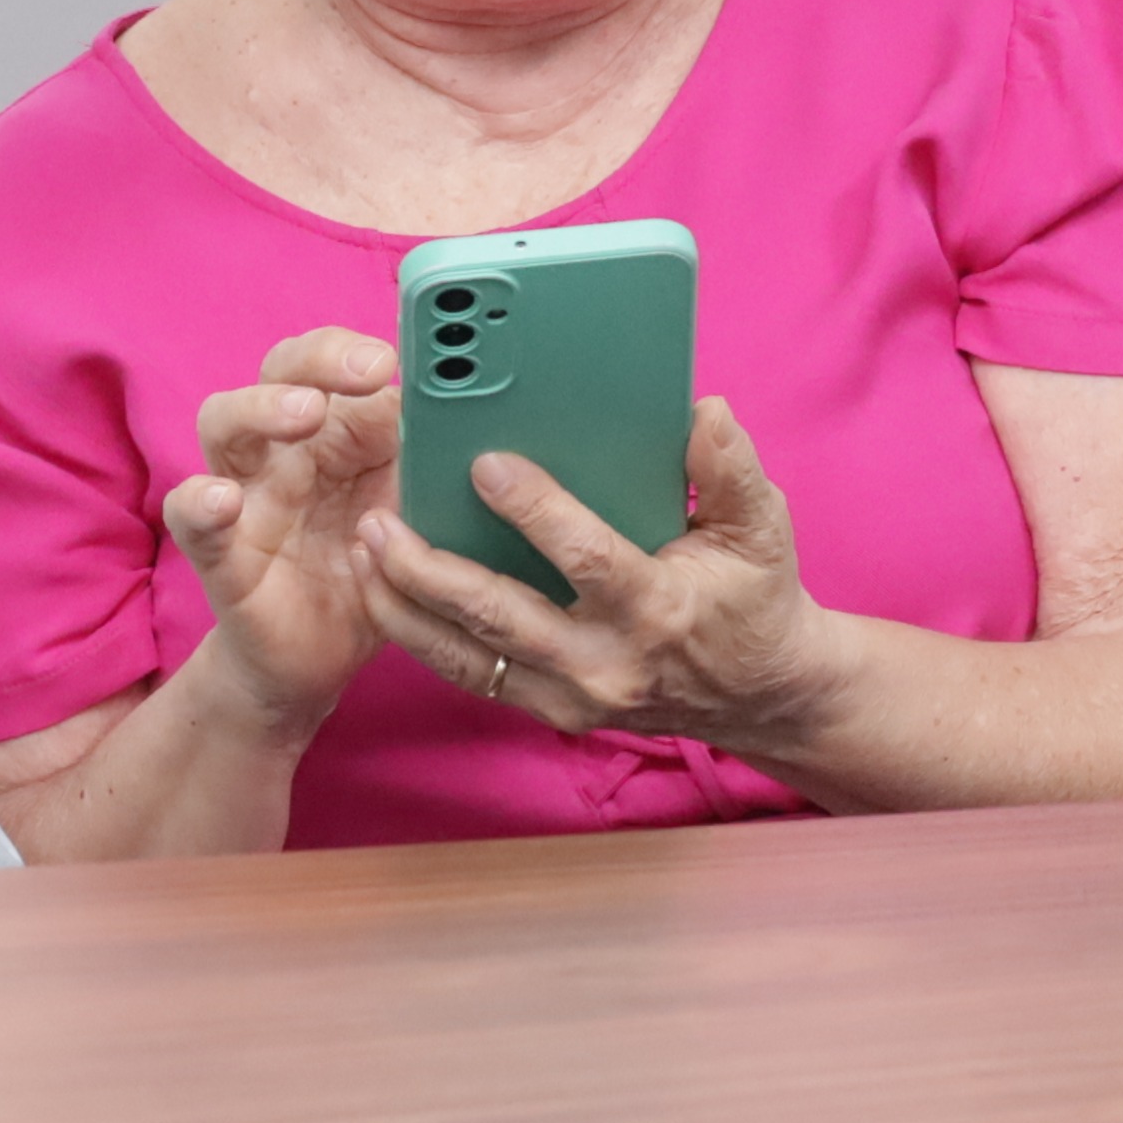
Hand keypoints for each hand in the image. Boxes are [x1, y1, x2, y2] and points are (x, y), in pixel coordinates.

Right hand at [174, 328, 405, 735]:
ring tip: (305, 413)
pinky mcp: (222, 558)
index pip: (335, 364)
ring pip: (224, 425)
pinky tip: (223, 500)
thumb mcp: (415, 521)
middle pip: (277, 373)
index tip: (403, 356)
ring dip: (262, 408)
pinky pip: (194, 522)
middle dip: (319, 359)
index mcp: (336, 436)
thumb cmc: (371, 579)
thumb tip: (484, 422)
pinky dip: (201, 504)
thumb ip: (433, 473)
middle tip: (368, 372)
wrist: (321, 666)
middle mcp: (285, 452)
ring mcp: (247, 499)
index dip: (362, 351)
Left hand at [354, 398, 843, 756]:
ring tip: (359, 550)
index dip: (536, 512)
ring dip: (405, 606)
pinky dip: (421, 635)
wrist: (760, 695)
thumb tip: (703, 411)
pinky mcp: (549, 711)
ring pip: (469, 657)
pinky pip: (471, 675)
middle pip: (501, 618)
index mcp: (657, 610)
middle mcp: (606, 664)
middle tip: (378, 521)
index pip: (588, 560)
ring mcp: (571, 697)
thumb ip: (732, 471)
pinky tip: (381, 589)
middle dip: (431, 571)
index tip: (485, 463)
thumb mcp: (763, 529)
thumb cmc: (754, 598)